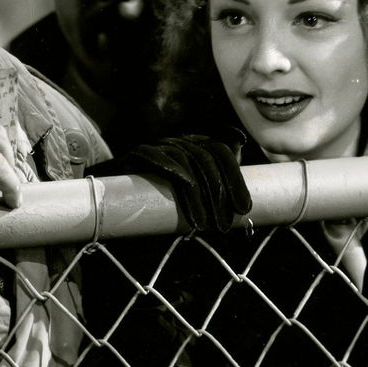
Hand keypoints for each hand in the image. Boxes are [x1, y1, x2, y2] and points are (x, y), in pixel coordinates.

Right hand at [103, 133, 251, 233]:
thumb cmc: (167, 196)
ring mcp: (159, 146)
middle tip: (225, 224)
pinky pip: (154, 155)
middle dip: (219, 192)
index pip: (221, 151)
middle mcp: (180, 142)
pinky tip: (185, 184)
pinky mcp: (137, 154)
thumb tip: (243, 166)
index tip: (244, 208)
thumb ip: (219, 179)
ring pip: (184, 159)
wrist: (122, 197)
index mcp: (198, 146)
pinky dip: (172, 168)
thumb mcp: (197, 191)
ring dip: (197, 194)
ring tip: (203, 224)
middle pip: (206, 157)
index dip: (235, 179)